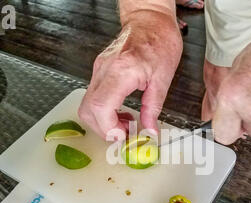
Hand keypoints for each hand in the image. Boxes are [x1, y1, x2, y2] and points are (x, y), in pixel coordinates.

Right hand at [78, 10, 181, 139]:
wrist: (150, 20)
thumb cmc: (159, 41)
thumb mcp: (163, 78)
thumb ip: (153, 108)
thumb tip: (150, 129)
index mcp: (121, 70)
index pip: (100, 106)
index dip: (108, 127)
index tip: (123, 135)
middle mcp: (104, 70)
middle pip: (88, 110)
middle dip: (104, 129)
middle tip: (125, 134)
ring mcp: (98, 69)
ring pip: (87, 106)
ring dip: (103, 122)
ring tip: (125, 123)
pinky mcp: (99, 71)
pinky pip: (93, 97)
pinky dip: (104, 111)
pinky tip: (121, 111)